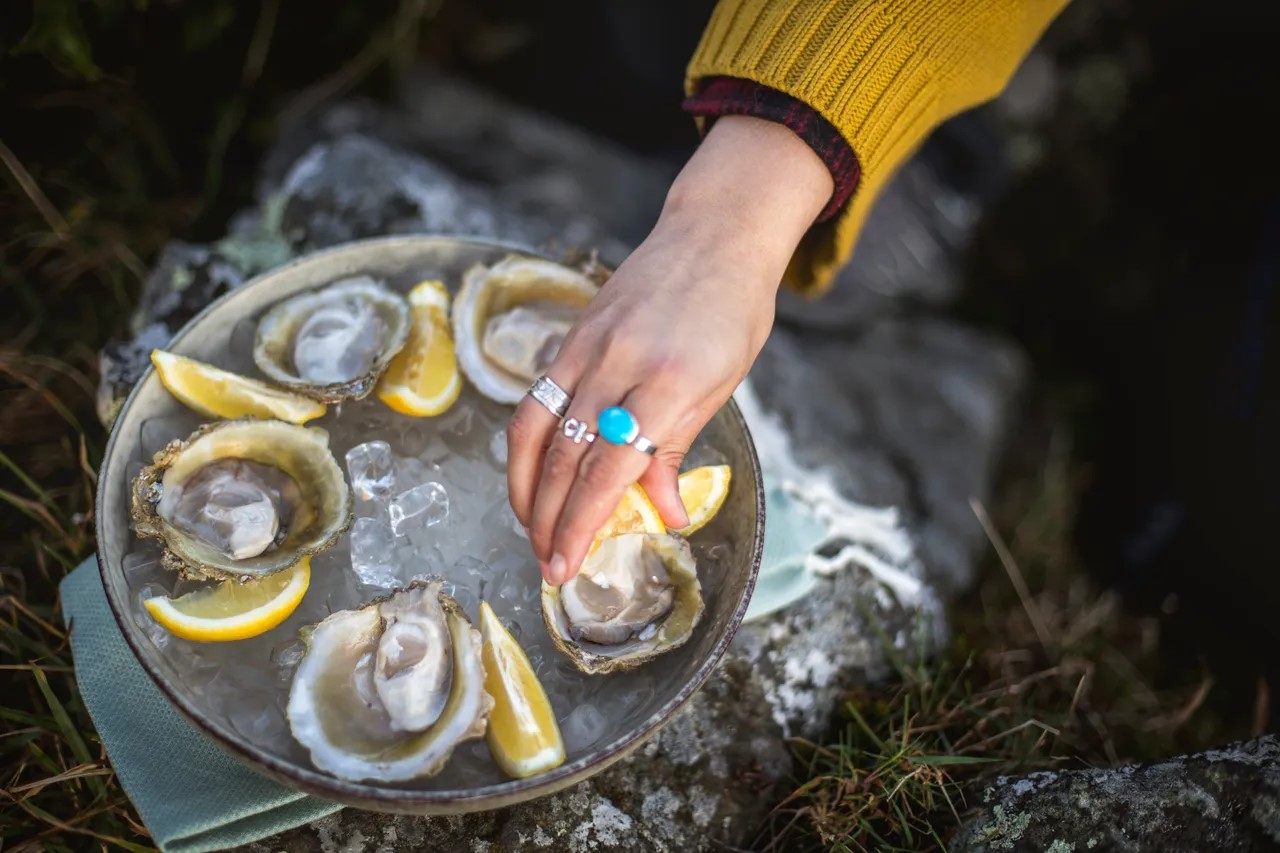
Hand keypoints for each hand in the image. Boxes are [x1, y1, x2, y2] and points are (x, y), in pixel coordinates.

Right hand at [506, 115, 832, 584]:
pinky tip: (528, 474)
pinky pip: (536, 397)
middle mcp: (620, 364)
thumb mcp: (721, 387)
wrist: (713, 235)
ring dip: (525, 488)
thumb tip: (664, 515)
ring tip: (529, 528)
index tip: (567, 566)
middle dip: (548, 520)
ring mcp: (588, 346)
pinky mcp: (572, 335)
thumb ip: (678, 451)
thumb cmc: (732, 312)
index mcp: (670, 384)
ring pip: (535, 429)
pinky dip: (525, 444)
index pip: (610, 471)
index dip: (581, 525)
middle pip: (564, 457)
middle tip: (545, 563)